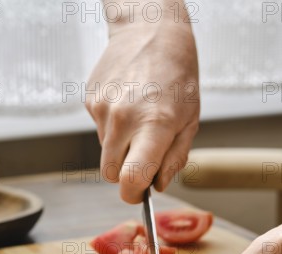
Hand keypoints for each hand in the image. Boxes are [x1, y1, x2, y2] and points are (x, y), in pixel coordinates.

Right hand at [85, 1, 199, 203]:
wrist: (150, 32)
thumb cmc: (177, 76)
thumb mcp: (190, 120)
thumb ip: (175, 158)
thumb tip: (157, 184)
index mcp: (154, 125)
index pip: (131, 179)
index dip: (133, 194)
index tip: (138, 193)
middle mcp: (123, 118)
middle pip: (110, 173)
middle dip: (125, 173)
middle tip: (143, 156)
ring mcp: (103, 109)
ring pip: (105, 151)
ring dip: (121, 146)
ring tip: (139, 118)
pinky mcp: (90, 100)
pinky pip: (100, 130)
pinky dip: (113, 126)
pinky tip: (127, 104)